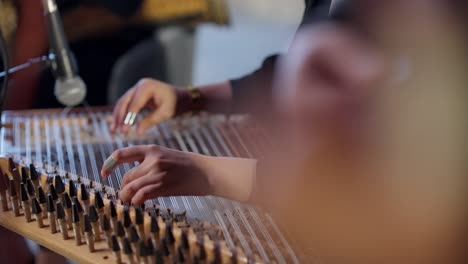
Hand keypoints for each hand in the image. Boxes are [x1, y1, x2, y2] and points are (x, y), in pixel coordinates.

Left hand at [101, 145, 256, 203]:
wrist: (207, 172)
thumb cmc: (189, 165)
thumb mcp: (167, 156)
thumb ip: (150, 162)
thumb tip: (133, 176)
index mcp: (152, 149)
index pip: (122, 153)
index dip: (109, 164)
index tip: (104, 173)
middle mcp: (152, 159)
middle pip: (126, 177)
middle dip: (124, 188)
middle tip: (125, 196)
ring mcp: (157, 173)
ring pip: (130, 187)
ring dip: (126, 198)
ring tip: (128, 203)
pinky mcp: (163, 186)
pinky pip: (140, 195)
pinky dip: (136, 201)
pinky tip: (138, 204)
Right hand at [110, 78, 189, 134]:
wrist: (180, 96)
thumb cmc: (175, 104)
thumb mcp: (165, 113)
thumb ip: (150, 121)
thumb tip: (137, 132)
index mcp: (147, 87)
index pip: (134, 104)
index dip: (128, 118)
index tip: (124, 131)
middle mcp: (140, 85)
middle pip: (125, 102)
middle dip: (119, 117)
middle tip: (116, 131)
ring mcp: (137, 88)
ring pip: (123, 102)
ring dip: (117, 116)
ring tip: (113, 130)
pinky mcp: (136, 94)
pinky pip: (126, 104)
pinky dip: (122, 114)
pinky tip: (118, 124)